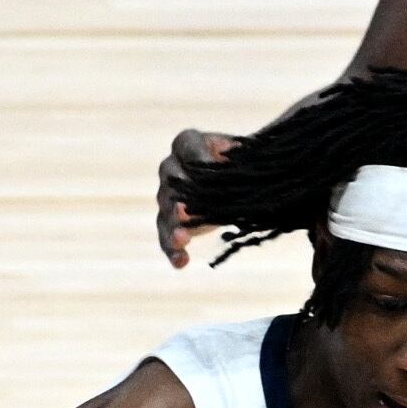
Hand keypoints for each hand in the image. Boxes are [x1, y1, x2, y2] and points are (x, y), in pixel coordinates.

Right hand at [153, 128, 236, 266]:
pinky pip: (166, 239)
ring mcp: (166, 198)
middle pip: (171, 183)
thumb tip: (237, 154)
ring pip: (166, 214)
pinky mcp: (169, 223)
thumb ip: (239, 153)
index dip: (199, 156)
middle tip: (184, 209)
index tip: (213, 164)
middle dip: (179, 197)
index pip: (188, 147)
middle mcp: (171, 169)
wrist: (231, 179)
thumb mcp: (240, 152)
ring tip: (182, 239)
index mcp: (187, 144)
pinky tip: (182, 263)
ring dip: (174, 228)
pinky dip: (174, 252)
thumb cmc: (236, 160)